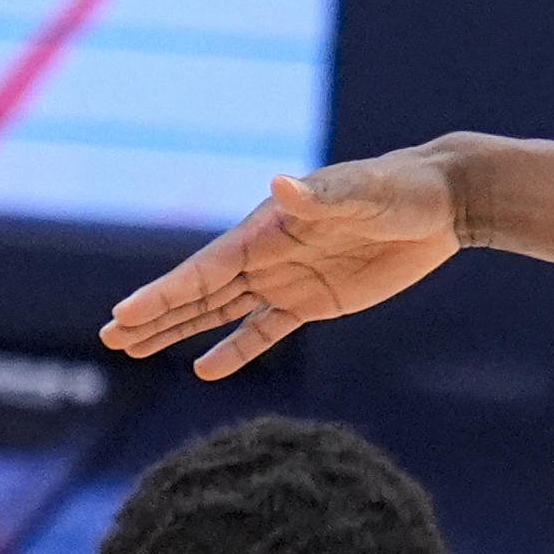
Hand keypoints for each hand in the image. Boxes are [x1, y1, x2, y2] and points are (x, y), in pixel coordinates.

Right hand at [97, 149, 464, 376]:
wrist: (442, 201)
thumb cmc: (405, 189)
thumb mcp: (368, 192)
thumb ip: (324, 196)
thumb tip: (282, 183)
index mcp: (271, 228)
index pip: (207, 268)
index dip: (166, 293)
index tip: (125, 313)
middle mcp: (268, 254)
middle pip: (201, 292)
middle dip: (155, 315)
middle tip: (111, 337)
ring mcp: (287, 279)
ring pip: (220, 312)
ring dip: (178, 329)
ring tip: (133, 348)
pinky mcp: (313, 303)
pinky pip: (264, 331)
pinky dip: (234, 350)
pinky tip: (204, 370)